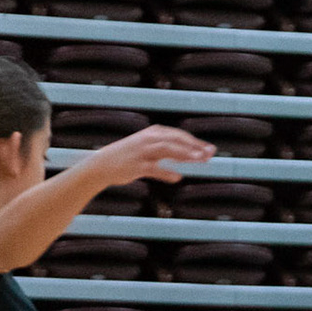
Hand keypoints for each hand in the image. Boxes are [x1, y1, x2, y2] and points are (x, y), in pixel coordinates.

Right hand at [90, 125, 215, 186]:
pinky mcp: (136, 165)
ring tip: (198, 159)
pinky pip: (153, 168)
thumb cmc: (128, 158)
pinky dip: (166, 172)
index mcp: (153, 133)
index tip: (210, 150)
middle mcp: (149, 139)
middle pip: (176, 140)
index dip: (195, 142)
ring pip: (166, 149)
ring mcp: (142, 152)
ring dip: (184, 153)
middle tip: (209, 154)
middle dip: (194, 146)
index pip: (179, 135)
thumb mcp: (148, 152)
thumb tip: (185, 167)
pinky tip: (177, 177)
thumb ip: (167, 157)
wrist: (102, 165)